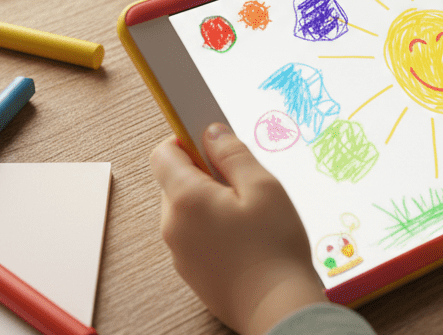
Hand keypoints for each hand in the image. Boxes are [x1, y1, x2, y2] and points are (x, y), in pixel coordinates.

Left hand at [150, 124, 327, 334]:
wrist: (278, 309)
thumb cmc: (274, 250)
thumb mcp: (263, 187)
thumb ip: (232, 154)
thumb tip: (212, 132)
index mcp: (185, 199)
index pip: (163, 153)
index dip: (186, 139)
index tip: (209, 140)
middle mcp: (173, 225)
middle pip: (175, 180)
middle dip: (204, 173)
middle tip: (242, 183)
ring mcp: (179, 251)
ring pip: (186, 208)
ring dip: (209, 201)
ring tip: (247, 215)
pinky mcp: (191, 270)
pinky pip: (194, 234)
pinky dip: (212, 227)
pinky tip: (243, 238)